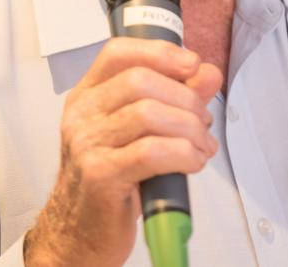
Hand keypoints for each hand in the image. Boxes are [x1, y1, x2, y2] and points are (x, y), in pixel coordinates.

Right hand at [23, 36, 221, 266]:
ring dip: (189, 128)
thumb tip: (208, 73)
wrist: (79, 234)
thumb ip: (175, 98)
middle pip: (140, 80)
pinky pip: (150, 152)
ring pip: (148, 113)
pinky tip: (192, 161)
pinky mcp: (100, 175)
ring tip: (202, 145)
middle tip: (203, 119)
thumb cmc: (110, 180)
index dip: (160, 53)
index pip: (118, 52)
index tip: (192, 65)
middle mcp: (82, 113)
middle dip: (185, 97)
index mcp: (88, 95)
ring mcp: (87, 143)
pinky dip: (182, 153)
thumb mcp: (140, 132)